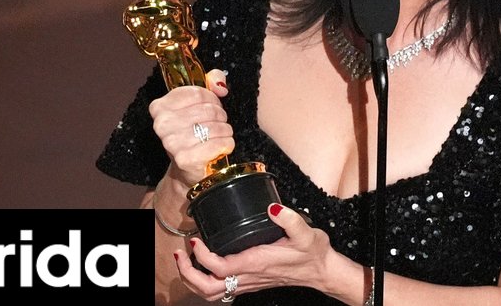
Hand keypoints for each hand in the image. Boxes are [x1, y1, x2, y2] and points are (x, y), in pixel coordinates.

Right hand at [148, 68, 233, 187]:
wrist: (188, 167)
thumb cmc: (193, 131)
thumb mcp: (199, 102)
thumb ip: (211, 81)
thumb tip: (219, 85)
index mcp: (160, 107)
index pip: (198, 93)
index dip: (212, 98)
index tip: (212, 106)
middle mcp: (162, 125)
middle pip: (207, 110)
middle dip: (219, 115)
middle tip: (218, 122)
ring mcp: (172, 143)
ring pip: (215, 127)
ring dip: (225, 130)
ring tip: (221, 134)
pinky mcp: (185, 160)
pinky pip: (218, 144)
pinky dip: (227, 143)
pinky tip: (223, 145)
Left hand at [174, 203, 335, 299]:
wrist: (321, 272)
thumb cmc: (313, 253)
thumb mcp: (306, 232)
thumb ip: (289, 219)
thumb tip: (272, 207)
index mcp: (256, 263)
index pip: (219, 266)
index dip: (201, 255)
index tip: (194, 238)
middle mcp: (248, 276)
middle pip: (207, 287)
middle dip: (187, 272)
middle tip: (179, 252)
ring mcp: (248, 282)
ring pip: (211, 293)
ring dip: (193, 279)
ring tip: (184, 259)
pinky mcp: (250, 282)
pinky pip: (220, 289)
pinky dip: (204, 281)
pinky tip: (203, 264)